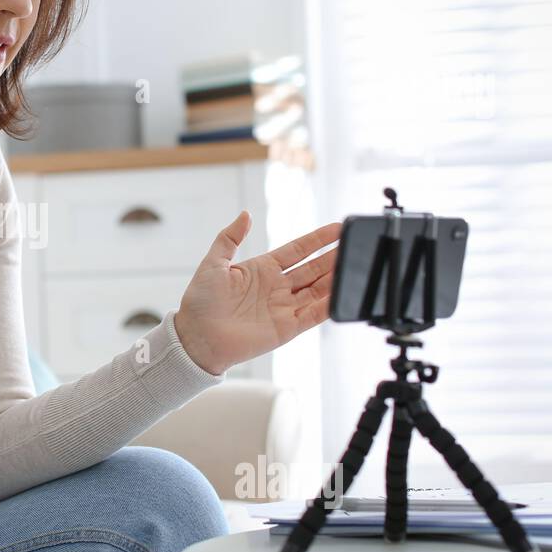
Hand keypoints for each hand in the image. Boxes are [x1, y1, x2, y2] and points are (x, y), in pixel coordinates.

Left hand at [173, 210, 340, 375]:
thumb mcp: (213, 263)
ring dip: (336, 278)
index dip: (318, 240)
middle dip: (334, 256)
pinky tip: (343, 293)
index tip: (338, 228)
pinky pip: (314, 314)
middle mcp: (277, 287)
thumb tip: (245, 214)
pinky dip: (329, 305)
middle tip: (355, 244)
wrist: (196, 337)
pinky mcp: (287, 328)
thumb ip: (230, 238)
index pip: (298, 250)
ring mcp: (284, 307)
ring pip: (318, 289)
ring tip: (355, 264)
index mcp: (262, 269)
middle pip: (313, 268)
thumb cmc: (200, 302)